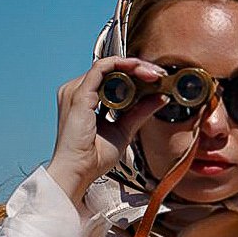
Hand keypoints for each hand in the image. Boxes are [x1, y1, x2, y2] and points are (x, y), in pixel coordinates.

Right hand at [47, 57, 167, 203]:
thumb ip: (140, 112)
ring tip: (154, 73)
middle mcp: (77, 91)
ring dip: (134, 65)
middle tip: (160, 74)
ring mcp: (76, 90)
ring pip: (109, 65)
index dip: (136, 74)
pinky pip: (102, 68)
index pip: (112, 77)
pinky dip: (123, 65)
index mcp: (85, 99)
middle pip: (111, 69)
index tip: (158, 79)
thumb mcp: (124, 130)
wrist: (78, 172)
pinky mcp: (79, 93)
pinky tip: (140, 69)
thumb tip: (161, 97)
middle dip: (139, 68)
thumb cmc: (94, 158)